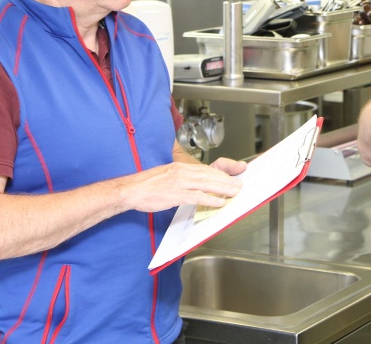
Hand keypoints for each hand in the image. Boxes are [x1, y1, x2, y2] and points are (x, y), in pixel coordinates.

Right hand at [122, 159, 244, 212]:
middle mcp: (181, 172)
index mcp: (180, 167)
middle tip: (239, 185)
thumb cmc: (147, 185)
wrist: (131, 190)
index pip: (205, 169)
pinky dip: (211, 199)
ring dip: (223, 189)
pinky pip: (197, 197)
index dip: (220, 174)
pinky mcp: (175, 194)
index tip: (230, 177)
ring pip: (207, 184)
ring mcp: (179, 183)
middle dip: (226, 181)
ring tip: (234, 193)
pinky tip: (220, 202)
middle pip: (209, 175)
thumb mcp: (166, 176)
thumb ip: (181, 178)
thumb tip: (193, 184)